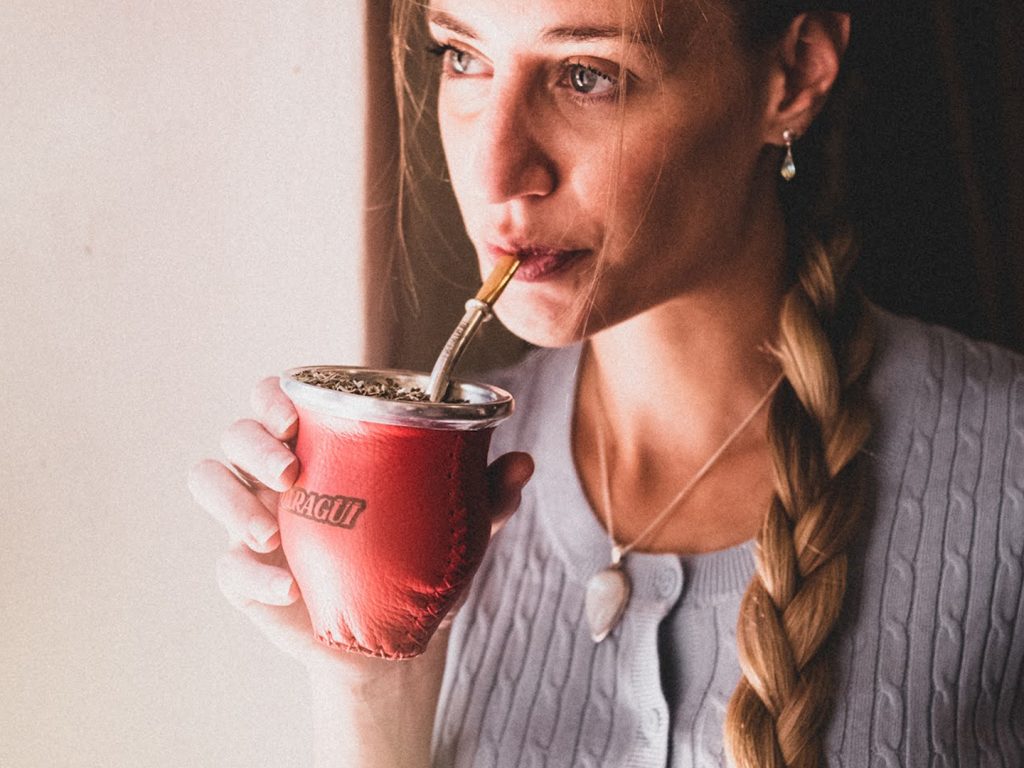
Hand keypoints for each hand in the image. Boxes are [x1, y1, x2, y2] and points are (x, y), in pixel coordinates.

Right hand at [188, 376, 533, 667]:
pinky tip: (286, 589)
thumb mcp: (456, 532)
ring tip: (272, 532)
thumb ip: (487, 498)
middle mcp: (279, 475)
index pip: (279, 399)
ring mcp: (255, 521)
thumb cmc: (418, 564)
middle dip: (252, 441)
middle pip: (236, 432)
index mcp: (323, 448)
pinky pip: (224, 564)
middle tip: (290, 468)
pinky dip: (249, 574)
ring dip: (230, 501)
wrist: (394, 639)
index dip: (274, 395)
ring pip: (208, 481)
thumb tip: (523, 461)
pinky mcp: (243, 573)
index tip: (297, 415)